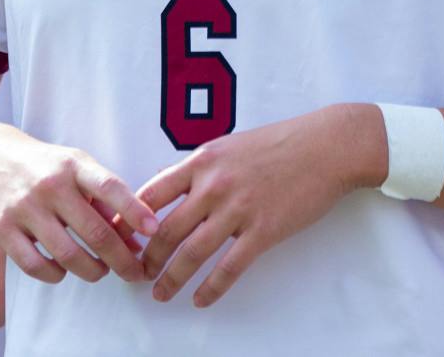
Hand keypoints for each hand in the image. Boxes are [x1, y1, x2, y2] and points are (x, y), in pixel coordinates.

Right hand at [0, 125, 157, 285]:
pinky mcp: (1, 229)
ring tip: (100, 272)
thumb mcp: (74, 167)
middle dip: (122, 259)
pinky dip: (55, 275)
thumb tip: (136, 240)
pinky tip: (62, 270)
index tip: (154, 231)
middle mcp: (50, 184)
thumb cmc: (42, 166)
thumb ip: (103, 200)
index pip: (110, 187)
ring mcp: (24, 207)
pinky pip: (35, 266)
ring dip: (92, 271)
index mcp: (73, 164)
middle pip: (95, 232)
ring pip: (68, 255)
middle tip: (136, 273)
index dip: (134, 210)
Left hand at [136, 104, 379, 308]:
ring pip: (192, 252)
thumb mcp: (229, 145)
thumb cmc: (278, 143)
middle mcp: (213, 185)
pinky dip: (211, 288)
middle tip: (137, 275)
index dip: (129, 220)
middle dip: (147, 257)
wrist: (325, 146)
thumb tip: (168, 187)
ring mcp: (238, 209)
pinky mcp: (263, 230)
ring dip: (172, 278)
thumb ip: (199, 168)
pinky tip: (201, 300)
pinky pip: (229, 267)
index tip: (118, 238)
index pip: (151, 193)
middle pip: (167, 229)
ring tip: (161, 294)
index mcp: (201, 161)